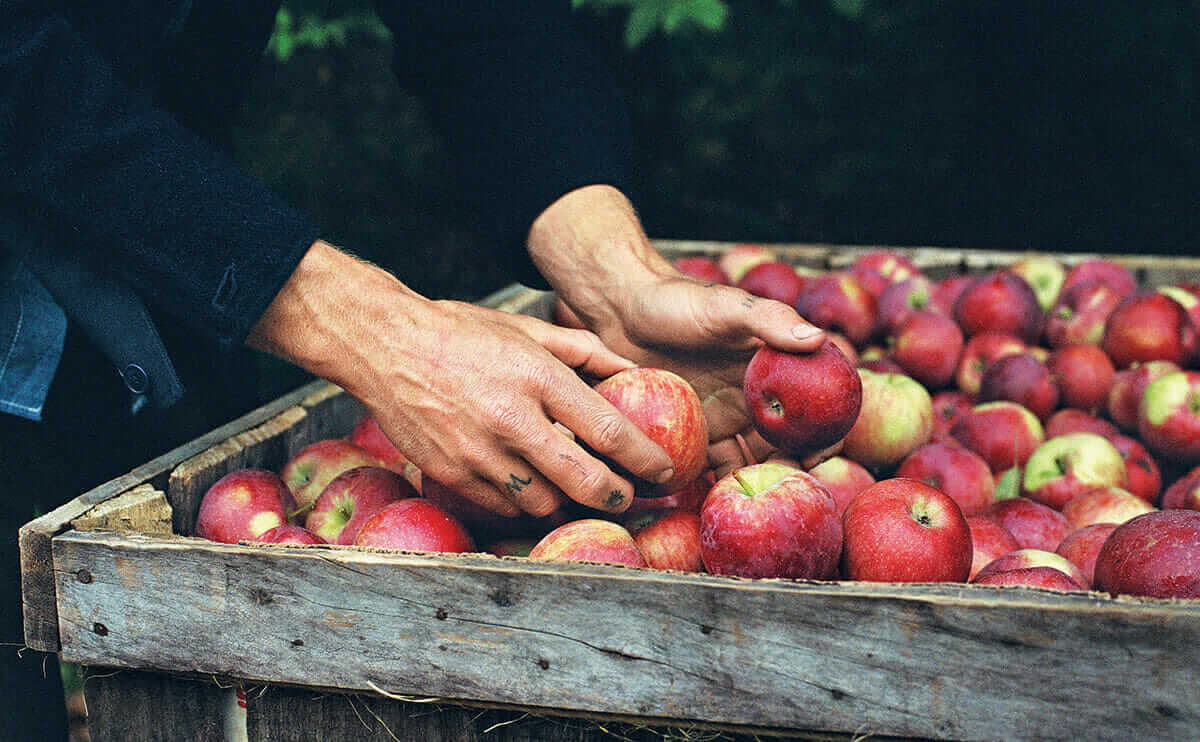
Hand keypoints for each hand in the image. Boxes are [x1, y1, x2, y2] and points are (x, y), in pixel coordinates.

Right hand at [247, 241, 674, 517]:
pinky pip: (505, 506)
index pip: (609, 432)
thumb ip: (585, 351)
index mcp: (537, 378)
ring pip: (545, 502)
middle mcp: (512, 420)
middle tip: (631, 496)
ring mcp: (479, 453)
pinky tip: (534, 486)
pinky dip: (526, 502)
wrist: (384, 346)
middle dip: (618, 496)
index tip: (666, 470)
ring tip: (583, 492)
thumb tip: (633, 370)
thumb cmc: (461, 333)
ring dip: (570, 502)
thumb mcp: (528, 328)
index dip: (646, 459)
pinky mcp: (452, 474)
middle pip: (585, 482)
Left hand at [528, 186, 829, 479]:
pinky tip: (715, 499)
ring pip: (752, 459)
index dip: (828, 432)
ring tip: (749, 504)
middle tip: (783, 496)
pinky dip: (717, 484)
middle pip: (790, 441)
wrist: (620, 310)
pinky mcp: (696, 431)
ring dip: (756, 482)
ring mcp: (727, 416)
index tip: (819, 458)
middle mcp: (758, 394)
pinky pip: (712, 464)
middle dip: (793, 470)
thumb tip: (817, 338)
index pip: (818, 402)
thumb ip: (768, 319)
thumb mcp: (724, 306)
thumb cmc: (676, 300)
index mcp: (777, 365)